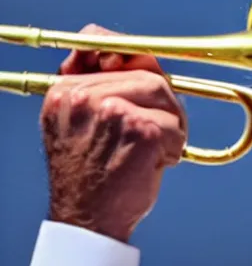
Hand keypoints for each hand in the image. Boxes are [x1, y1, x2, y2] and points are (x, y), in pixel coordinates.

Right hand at [40, 24, 186, 242]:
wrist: (88, 220)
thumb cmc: (92, 175)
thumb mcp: (81, 125)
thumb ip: (101, 87)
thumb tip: (133, 55)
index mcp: (64, 92)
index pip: (99, 45)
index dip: (128, 52)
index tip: (143, 67)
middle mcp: (82, 97)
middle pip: (146, 73)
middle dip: (163, 101)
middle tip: (160, 130)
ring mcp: (112, 112)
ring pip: (164, 96)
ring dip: (171, 125)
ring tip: (156, 149)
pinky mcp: (140, 130)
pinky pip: (174, 126)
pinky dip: (174, 147)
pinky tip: (156, 163)